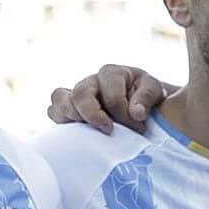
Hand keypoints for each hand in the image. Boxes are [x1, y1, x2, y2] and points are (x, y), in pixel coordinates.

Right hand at [49, 64, 172, 132]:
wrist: (141, 106)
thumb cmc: (146, 98)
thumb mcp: (154, 91)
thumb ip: (147, 97)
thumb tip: (135, 113)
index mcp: (112, 74)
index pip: (111, 93)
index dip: (122, 113)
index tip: (137, 128)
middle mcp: (91, 82)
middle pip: (81, 93)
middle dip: (93, 115)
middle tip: (109, 131)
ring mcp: (77, 94)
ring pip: (60, 98)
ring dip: (72, 117)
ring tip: (89, 132)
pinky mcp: (68, 109)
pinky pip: (54, 110)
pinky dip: (61, 121)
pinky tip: (77, 134)